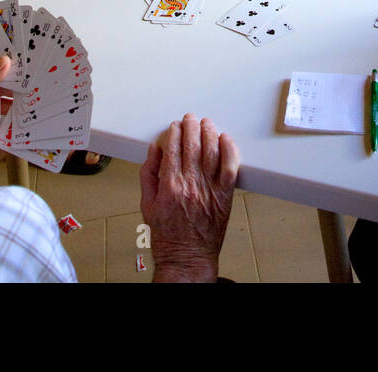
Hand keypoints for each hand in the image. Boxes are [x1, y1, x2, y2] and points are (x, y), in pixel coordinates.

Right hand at [139, 114, 238, 282]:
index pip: (172, 149)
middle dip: (190, 128)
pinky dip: (228, 150)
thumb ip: (149, 176)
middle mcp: (190, 185)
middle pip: (192, 146)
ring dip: (208, 133)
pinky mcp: (224, 196)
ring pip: (211, 152)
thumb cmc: (168, 236)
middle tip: (190, 119)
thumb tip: (153, 152)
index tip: (174, 126)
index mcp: (169, 186)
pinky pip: (229, 167)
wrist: (187, 258)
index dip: (173, 134)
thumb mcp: (148, 205)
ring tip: (206, 124)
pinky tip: (225, 140)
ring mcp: (209, 189)